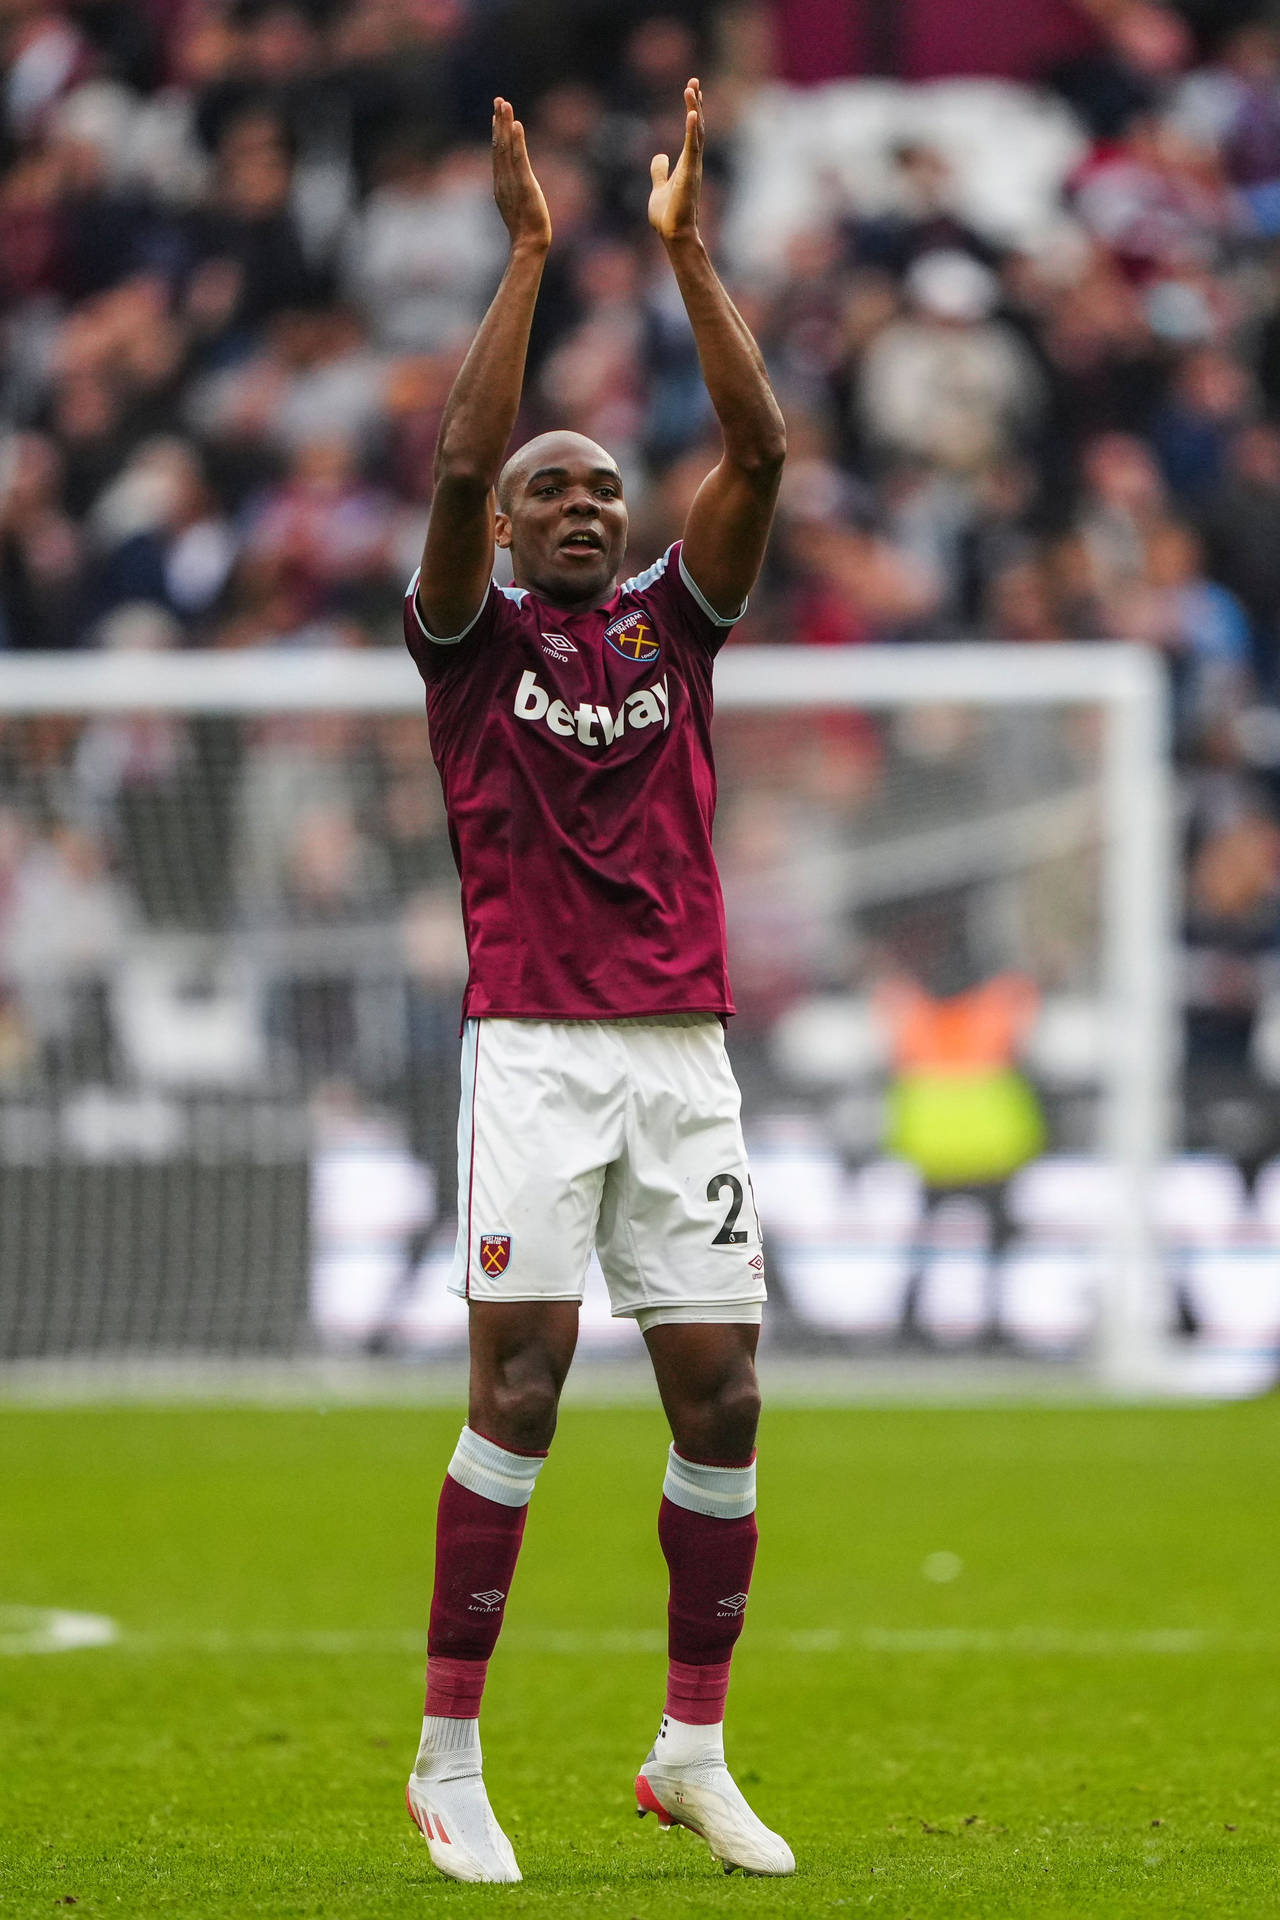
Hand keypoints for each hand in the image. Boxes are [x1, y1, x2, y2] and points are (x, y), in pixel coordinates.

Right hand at [492, 96, 550, 250]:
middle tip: (499, 100)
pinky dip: (517, 142)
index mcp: (501, 183)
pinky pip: (519, 160)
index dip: (497, 131)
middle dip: (499, 121)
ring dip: (505, 125)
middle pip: (499, 145)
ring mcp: (512, 182)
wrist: (528, 244)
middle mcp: (503, 179)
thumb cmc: (525, 229)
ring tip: (505, 105)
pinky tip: (517, 126)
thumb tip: (515, 187)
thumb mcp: (516, 205)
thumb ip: (514, 192)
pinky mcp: (524, 186)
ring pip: (506, 148)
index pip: (498, 152)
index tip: (497, 113)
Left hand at [648, 78, 703, 242]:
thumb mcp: (659, 187)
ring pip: (695, 133)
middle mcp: (693, 162)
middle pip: (696, 127)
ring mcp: (693, 168)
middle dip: (696, 103)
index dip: (692, 109)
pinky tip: (692, 114)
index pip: (692, 131)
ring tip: (692, 89)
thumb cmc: (668, 216)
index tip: (692, 89)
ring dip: (694, 110)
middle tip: (694, 81)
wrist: (673, 234)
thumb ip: (659, 171)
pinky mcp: (689, 175)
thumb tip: (659, 156)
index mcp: (686, 163)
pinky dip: (692, 130)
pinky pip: (692, 148)